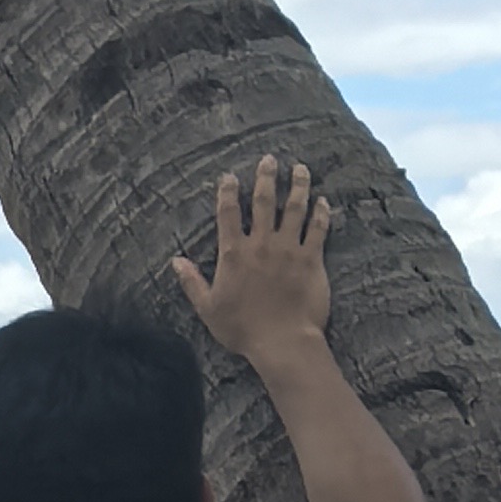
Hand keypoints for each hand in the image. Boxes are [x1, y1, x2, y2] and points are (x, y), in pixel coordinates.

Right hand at [174, 155, 329, 361]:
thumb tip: (176, 261)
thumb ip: (192, 282)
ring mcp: (288, 250)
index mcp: (234, 254)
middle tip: (270, 159)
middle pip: (263, 201)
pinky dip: (321, 213)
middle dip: (266, 177)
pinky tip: (324, 201)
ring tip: (301, 169)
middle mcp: (261, 244)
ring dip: (298, 186)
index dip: (227, 192)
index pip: (228, 213)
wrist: (282, 342)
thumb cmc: (242, 329)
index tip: (229, 177)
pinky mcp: (311, 259)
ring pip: (294, 208)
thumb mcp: (208, 308)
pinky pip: (318, 229)